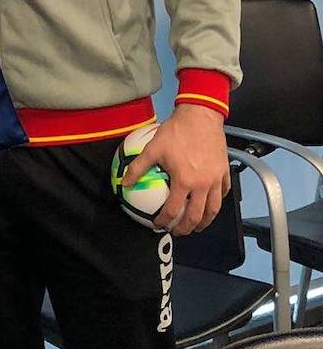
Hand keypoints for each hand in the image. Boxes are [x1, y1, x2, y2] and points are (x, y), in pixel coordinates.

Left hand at [123, 105, 229, 235]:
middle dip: (186, 228)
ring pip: (213, 209)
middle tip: (178, 232)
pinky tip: (210, 204)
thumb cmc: (175, 132)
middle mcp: (203, 185)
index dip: (164, 221)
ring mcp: (216, 180)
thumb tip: (124, 183)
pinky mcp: (225, 172)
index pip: (173, 210)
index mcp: (184, 181)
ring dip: (205, 221)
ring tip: (197, 226)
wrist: (200, 116)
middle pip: (195, 216)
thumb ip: (138, 167)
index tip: (158, 225)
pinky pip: (223, 193)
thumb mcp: (153, 148)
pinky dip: (217, 202)